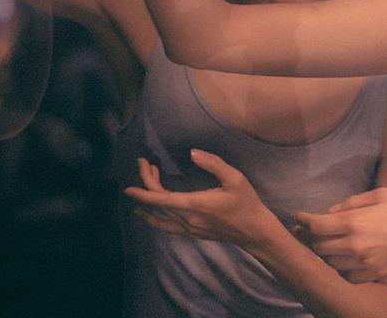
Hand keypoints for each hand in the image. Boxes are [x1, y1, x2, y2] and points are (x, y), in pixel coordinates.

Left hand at [124, 149, 280, 249]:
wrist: (254, 230)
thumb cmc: (246, 202)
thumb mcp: (235, 178)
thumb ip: (213, 163)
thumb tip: (192, 153)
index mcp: (196, 204)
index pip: (160, 198)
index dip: (143, 189)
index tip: (132, 177)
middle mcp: (188, 219)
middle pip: (157, 203)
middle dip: (146, 183)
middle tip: (145, 163)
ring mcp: (188, 229)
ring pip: (159, 217)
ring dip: (148, 201)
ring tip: (146, 182)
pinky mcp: (192, 233)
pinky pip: (166, 226)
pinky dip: (153, 218)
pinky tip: (148, 212)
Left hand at [296, 188, 386, 282]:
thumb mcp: (381, 194)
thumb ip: (352, 203)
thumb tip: (331, 211)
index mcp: (356, 222)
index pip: (317, 226)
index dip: (303, 220)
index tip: (298, 216)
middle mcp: (356, 245)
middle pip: (319, 246)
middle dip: (311, 237)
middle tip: (310, 229)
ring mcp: (365, 263)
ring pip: (330, 263)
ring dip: (325, 252)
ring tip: (328, 242)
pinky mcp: (375, 274)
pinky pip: (347, 276)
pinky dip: (340, 268)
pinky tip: (345, 258)